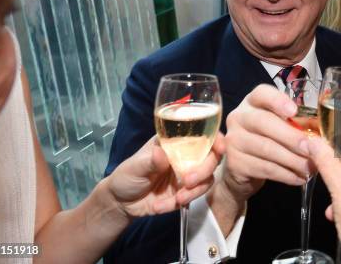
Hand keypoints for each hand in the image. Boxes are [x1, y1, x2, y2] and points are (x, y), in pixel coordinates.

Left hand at [107, 134, 224, 217]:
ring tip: (177, 199)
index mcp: (175, 141)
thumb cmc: (127, 175)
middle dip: (204, 170)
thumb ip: (150, 160)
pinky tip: (160, 206)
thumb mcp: (134, 166)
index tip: (219, 148)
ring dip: (196, 190)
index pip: (201, 134)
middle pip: (211, 157)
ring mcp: (188, 174)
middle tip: (188, 182)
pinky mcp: (186, 192)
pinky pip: (194, 196)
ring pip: (207, 178)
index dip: (215, 138)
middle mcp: (186, 156)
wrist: (121, 204)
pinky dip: (180, 203)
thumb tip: (161, 153)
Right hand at [217, 84, 308, 205]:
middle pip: (264, 122)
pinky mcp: (234, 162)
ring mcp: (233, 140)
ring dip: (292, 160)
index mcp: (252, 102)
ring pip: (266, 148)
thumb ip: (297, 125)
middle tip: (312, 149)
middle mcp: (239, 117)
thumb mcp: (280, 127)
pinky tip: (299, 178)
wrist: (242, 169)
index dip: (277, 100)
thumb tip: (322, 134)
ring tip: (310, 168)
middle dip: (291, 137)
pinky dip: (286, 174)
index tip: (294, 111)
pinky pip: (264, 168)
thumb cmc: (268, 141)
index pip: (261, 93)